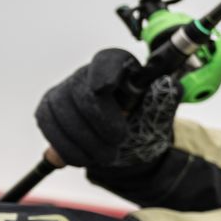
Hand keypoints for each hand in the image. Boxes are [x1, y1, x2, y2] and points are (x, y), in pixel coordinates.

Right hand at [34, 49, 179, 168]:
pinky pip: (48, 125)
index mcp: (118, 66)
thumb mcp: (159, 111)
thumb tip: (173, 85)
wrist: (126, 143)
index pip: (107, 61)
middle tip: (118, 142)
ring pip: (61, 110)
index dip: (102, 73)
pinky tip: (83, 158)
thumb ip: (166, 98)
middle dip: (100, 123)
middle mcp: (87, 73)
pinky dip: (66, 147)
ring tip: (106, 156)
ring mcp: (64, 90)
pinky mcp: (49, 108)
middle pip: (82, 93)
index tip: (104, 89)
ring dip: (84, 140)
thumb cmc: (143, 120)